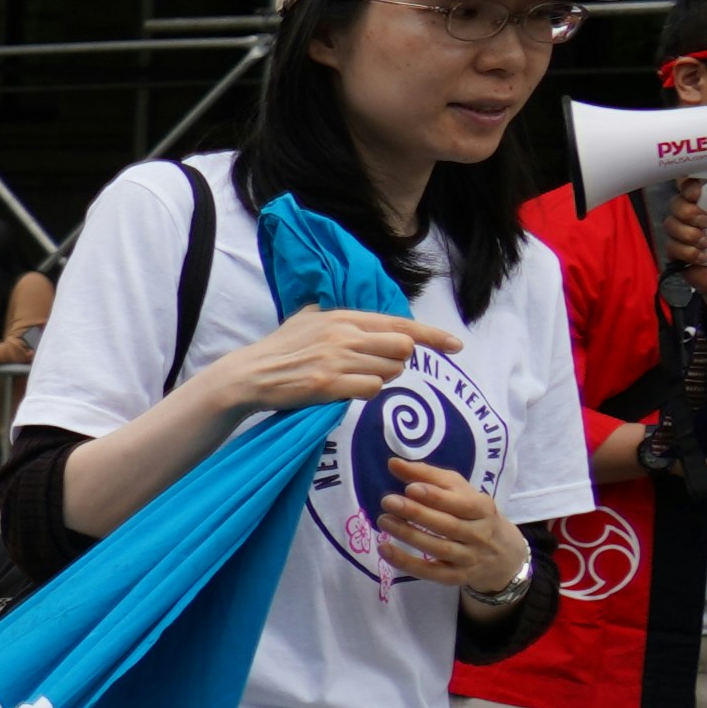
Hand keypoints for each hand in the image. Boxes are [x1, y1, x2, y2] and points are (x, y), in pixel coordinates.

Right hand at [207, 306, 437, 413]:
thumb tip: (367, 318)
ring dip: (381, 378)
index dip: (433, 336)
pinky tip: (346, 390)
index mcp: (343, 316)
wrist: (250, 374)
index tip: (456, 346)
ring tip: (355, 378)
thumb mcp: (308, 318)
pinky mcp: (329, 385)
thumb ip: (339, 315)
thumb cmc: (280, 347)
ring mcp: (337, 360)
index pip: (401, 323)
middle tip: (378, 367)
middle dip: (399, 361)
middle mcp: (344, 335)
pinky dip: (366, 392)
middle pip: (402, 348)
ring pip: (390, 371)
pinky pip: (372, 389)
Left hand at [372, 470, 527, 597]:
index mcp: (482, 509)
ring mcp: (468, 558)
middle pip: (447, 525)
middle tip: (388, 501)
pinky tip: (384, 549)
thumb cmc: (472, 513)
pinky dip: (406, 562)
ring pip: (438, 548)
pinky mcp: (455, 576)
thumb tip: (393, 463)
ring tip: (384, 520)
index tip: (410, 488)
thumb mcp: (459, 490)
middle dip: (417, 513)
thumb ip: (428, 475)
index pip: (461, 504)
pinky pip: (429, 572)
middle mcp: (478, 534)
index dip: (436, 497)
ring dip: (408, 535)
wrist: (503, 554)